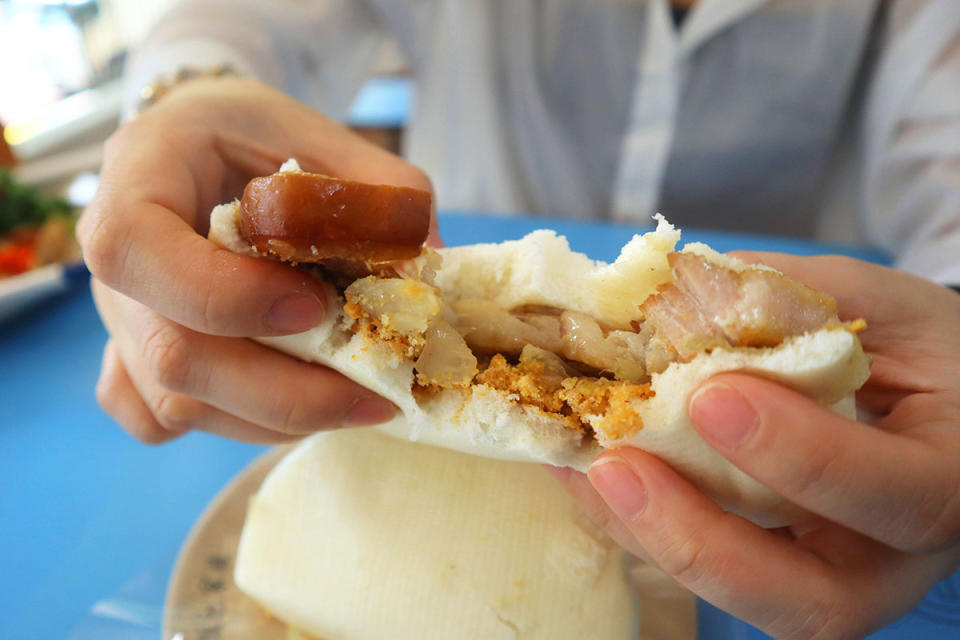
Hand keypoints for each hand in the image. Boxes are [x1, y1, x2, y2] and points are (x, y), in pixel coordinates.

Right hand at [79, 77, 435, 443]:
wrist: (209, 148)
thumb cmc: (262, 138)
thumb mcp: (323, 137)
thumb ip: (379, 191)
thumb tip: (430, 262)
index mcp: (138, 175)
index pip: (134, 248)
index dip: (222, 294)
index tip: (313, 307)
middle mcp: (113, 261)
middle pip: (170, 354)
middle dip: (283, 390)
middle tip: (374, 393)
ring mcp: (119, 318)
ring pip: (176, 403)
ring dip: (277, 417)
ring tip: (359, 400)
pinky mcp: (133, 358)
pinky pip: (154, 418)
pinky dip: (228, 425)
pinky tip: (292, 400)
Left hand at [549, 254, 959, 638]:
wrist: (934, 407)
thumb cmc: (922, 355)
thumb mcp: (889, 308)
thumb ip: (806, 296)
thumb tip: (690, 281)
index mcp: (947, 481)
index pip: (895, 496)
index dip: (804, 457)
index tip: (712, 396)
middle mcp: (892, 558)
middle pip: (813, 602)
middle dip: (703, 541)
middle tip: (620, 467)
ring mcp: (831, 576)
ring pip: (745, 600)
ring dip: (652, 538)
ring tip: (585, 467)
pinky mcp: (775, 571)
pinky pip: (702, 569)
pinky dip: (636, 527)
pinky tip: (583, 472)